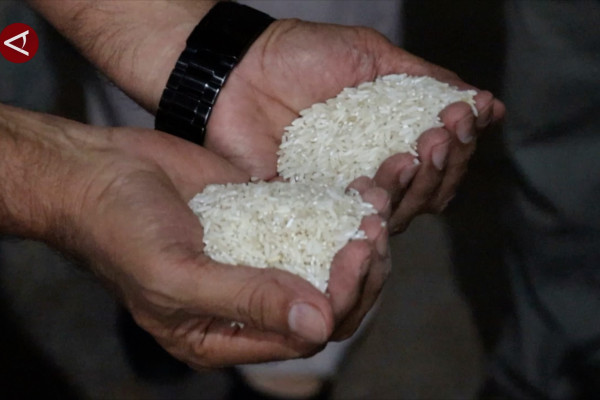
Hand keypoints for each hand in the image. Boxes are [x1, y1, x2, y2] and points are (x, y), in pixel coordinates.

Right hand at [0, 106, 388, 366]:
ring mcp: (259, 255)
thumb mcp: (175, 277)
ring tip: (377, 201)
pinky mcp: (262, 216)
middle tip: (374, 228)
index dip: (339, 299)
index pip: (303, 334)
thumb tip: (318, 323)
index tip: (355, 252)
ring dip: (357, 235)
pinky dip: (340, 206)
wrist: (95, 173)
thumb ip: (245, 300)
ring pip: (327, 259)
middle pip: (327, 301)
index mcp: (224, 333)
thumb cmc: (119, 231)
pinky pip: (312, 218)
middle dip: (360, 269)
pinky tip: (362, 187)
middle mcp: (248, 300)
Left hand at [207, 19, 504, 232]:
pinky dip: (369, 205)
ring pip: (396, 211)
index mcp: (392, 140)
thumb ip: (424, 82)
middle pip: (428, 193)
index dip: (460, 144)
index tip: (463, 115)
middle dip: (443, 166)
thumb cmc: (303, 56)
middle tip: (438, 136)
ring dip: (416, 185)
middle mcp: (374, 173)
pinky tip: (378, 182)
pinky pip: (346, 219)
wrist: (239, 69)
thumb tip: (485, 102)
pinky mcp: (311, 208)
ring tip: (414, 153)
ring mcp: (343, 194)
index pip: (442, 160)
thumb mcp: (371, 57)